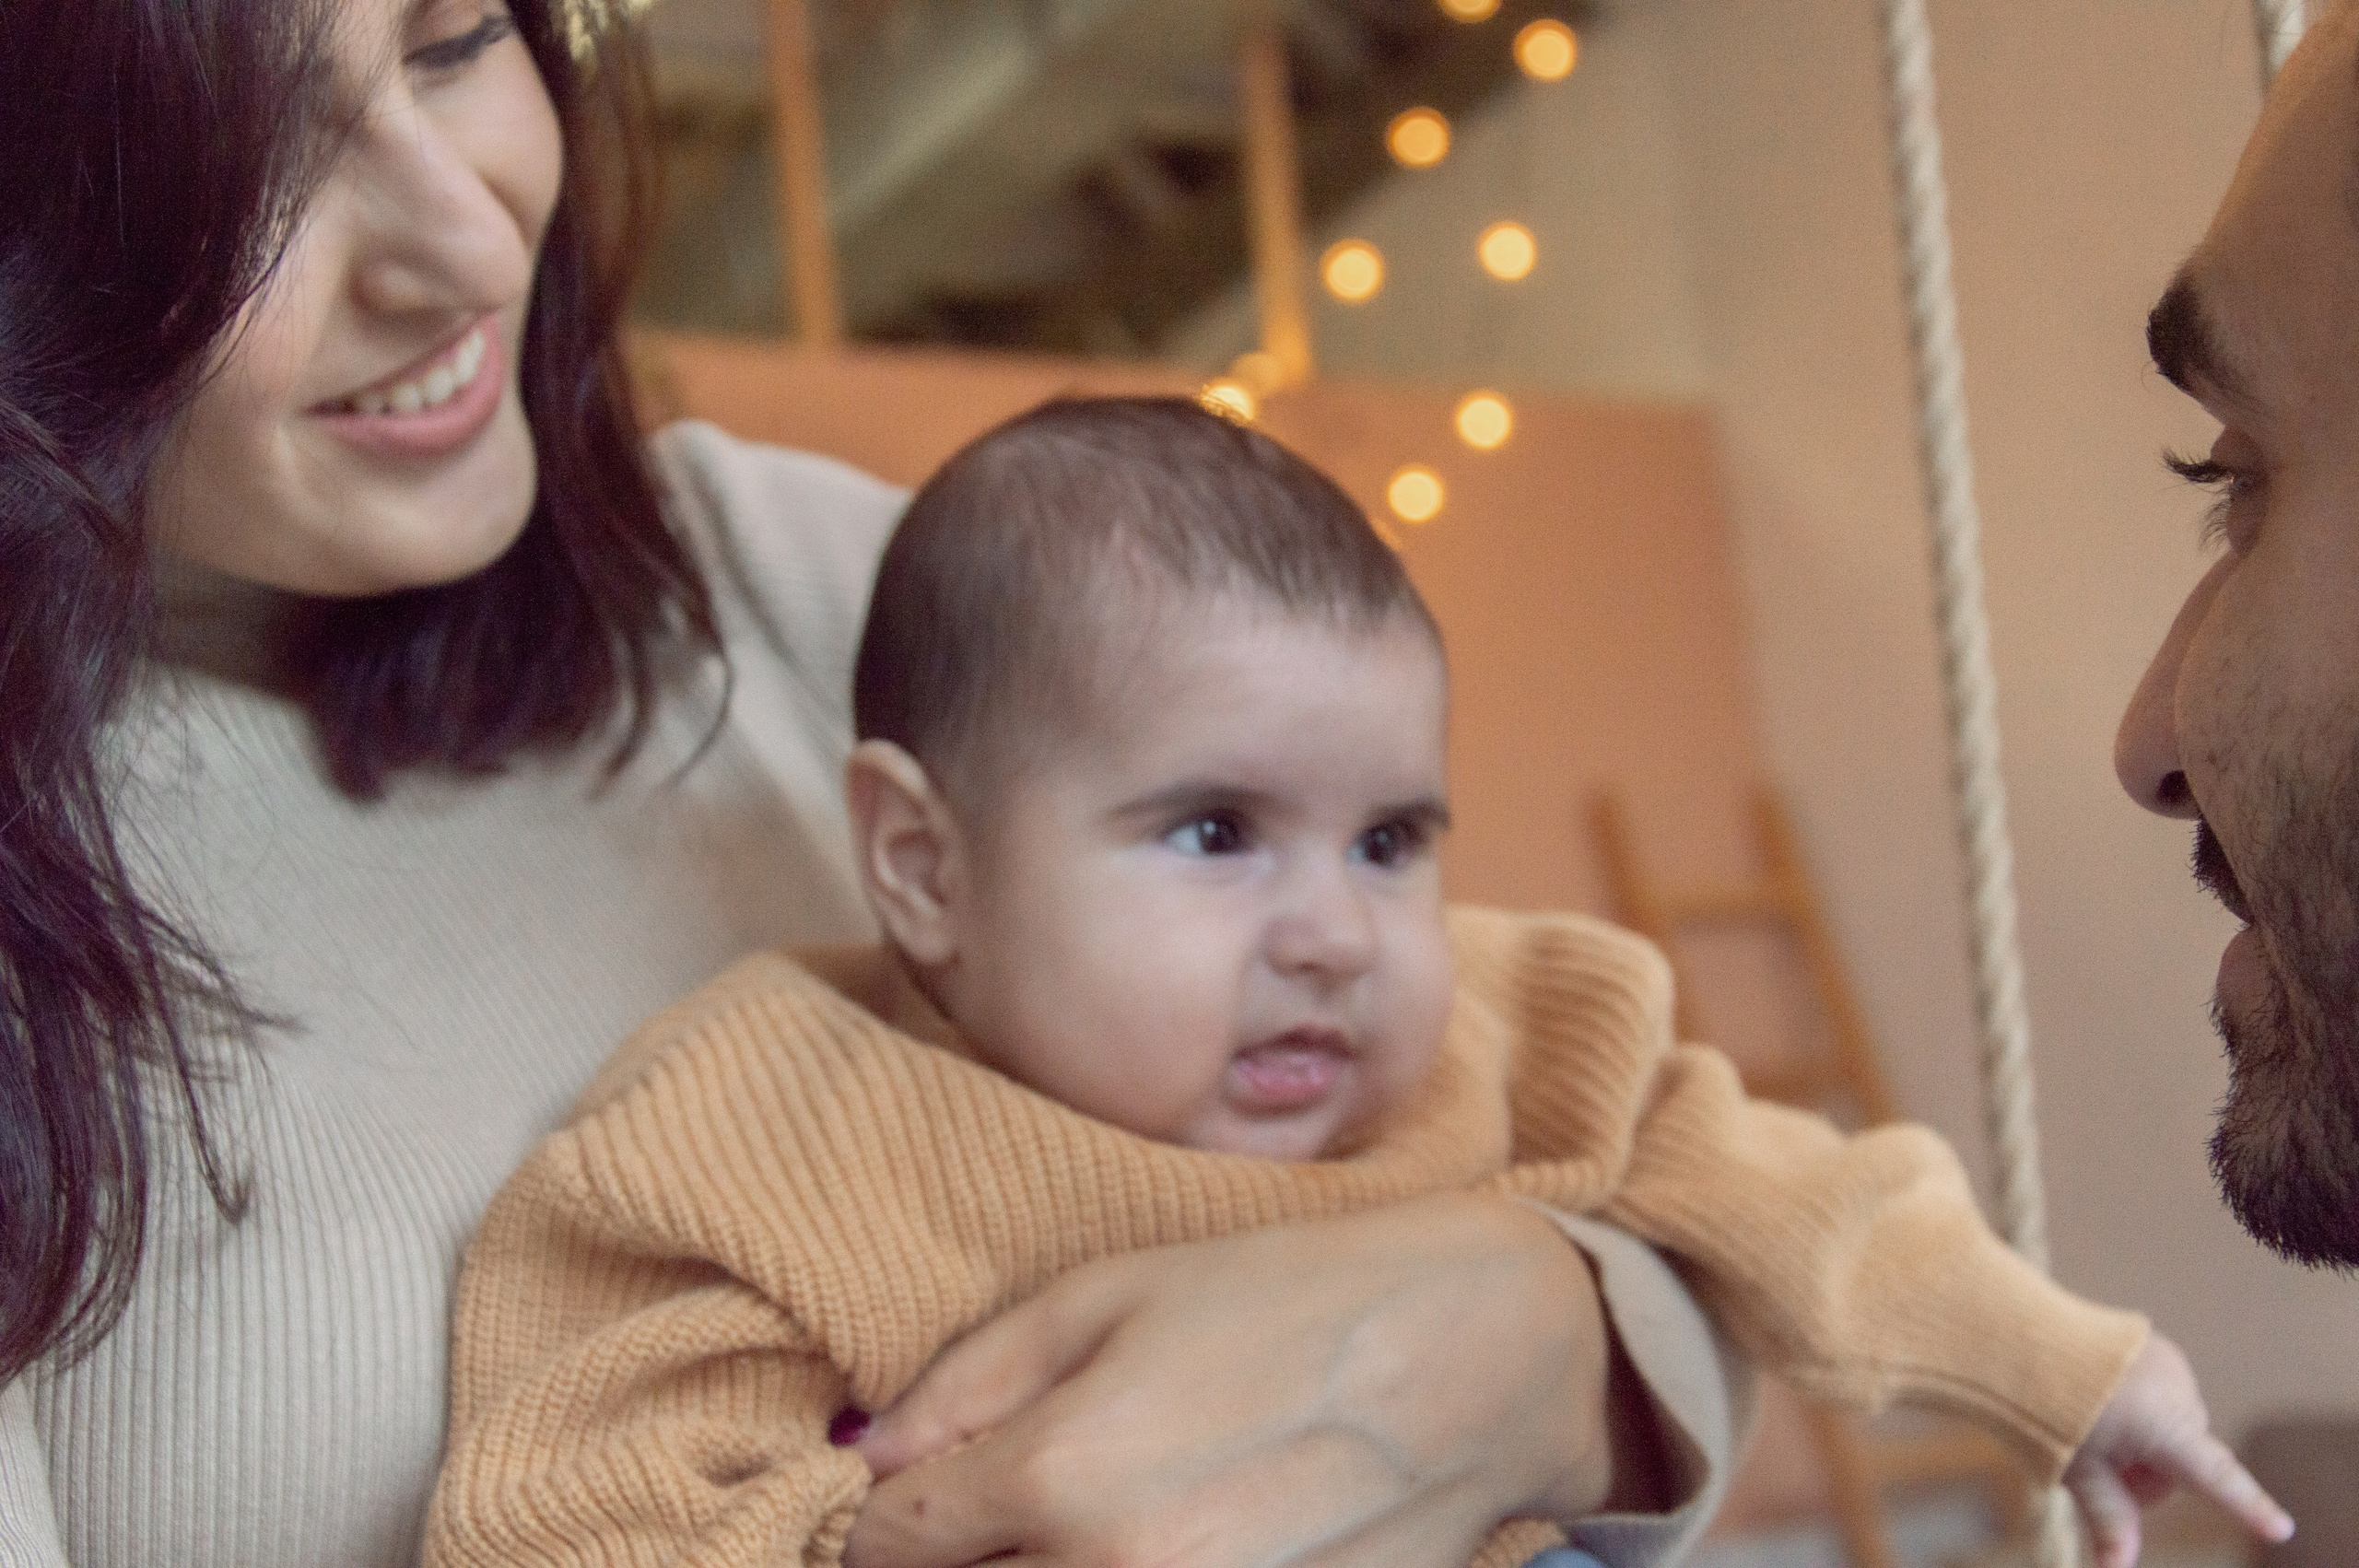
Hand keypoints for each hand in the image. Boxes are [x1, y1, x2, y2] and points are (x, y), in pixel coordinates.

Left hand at [841, 1192, 1619, 1567]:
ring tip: (1083, 1528)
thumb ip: (968, 1380)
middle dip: (951, 1563)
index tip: (895, 1501)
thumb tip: (866, 1454)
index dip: (872, 1522)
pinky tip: (1150, 1550)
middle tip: (984, 1520)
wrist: (1478, 1360)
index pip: (885, 1545)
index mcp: (1061, 1472)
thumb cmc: (1286, 1300)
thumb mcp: (1110, 1293)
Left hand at [2061, 1331, 2292, 1567]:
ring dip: (2146, 1440)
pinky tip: (2099, 1400)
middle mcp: (2179, 1391)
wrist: (2017, 1335)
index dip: (2248, 1506)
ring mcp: (2169, 1364)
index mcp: (2166, 1426)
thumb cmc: (2044, 1408)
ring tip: (2093, 1427)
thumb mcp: (2077, 1471)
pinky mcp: (2156, 1346)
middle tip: (2101, 1468)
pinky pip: (2162, 1393)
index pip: (2217, 1478)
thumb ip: (2110, 1519)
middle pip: (2184, 1459)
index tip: (2281, 1528)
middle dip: (2150, 1474)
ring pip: (2174, 1426)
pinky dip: (2141, 1407)